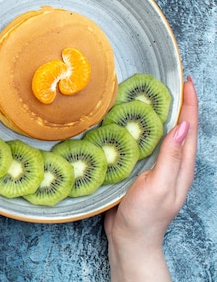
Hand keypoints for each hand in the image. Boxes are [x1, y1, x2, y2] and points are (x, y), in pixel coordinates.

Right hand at [104, 77, 197, 281]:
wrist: (129, 239)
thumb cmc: (145, 216)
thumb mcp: (159, 186)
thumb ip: (171, 157)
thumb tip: (183, 126)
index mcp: (182, 165)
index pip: (189, 126)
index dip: (189, 102)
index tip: (186, 80)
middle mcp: (173, 163)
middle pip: (179, 126)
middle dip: (178, 102)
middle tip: (169, 79)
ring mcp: (157, 167)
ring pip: (161, 133)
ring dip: (159, 112)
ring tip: (151, 93)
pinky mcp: (141, 170)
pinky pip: (145, 143)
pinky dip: (142, 127)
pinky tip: (130, 121)